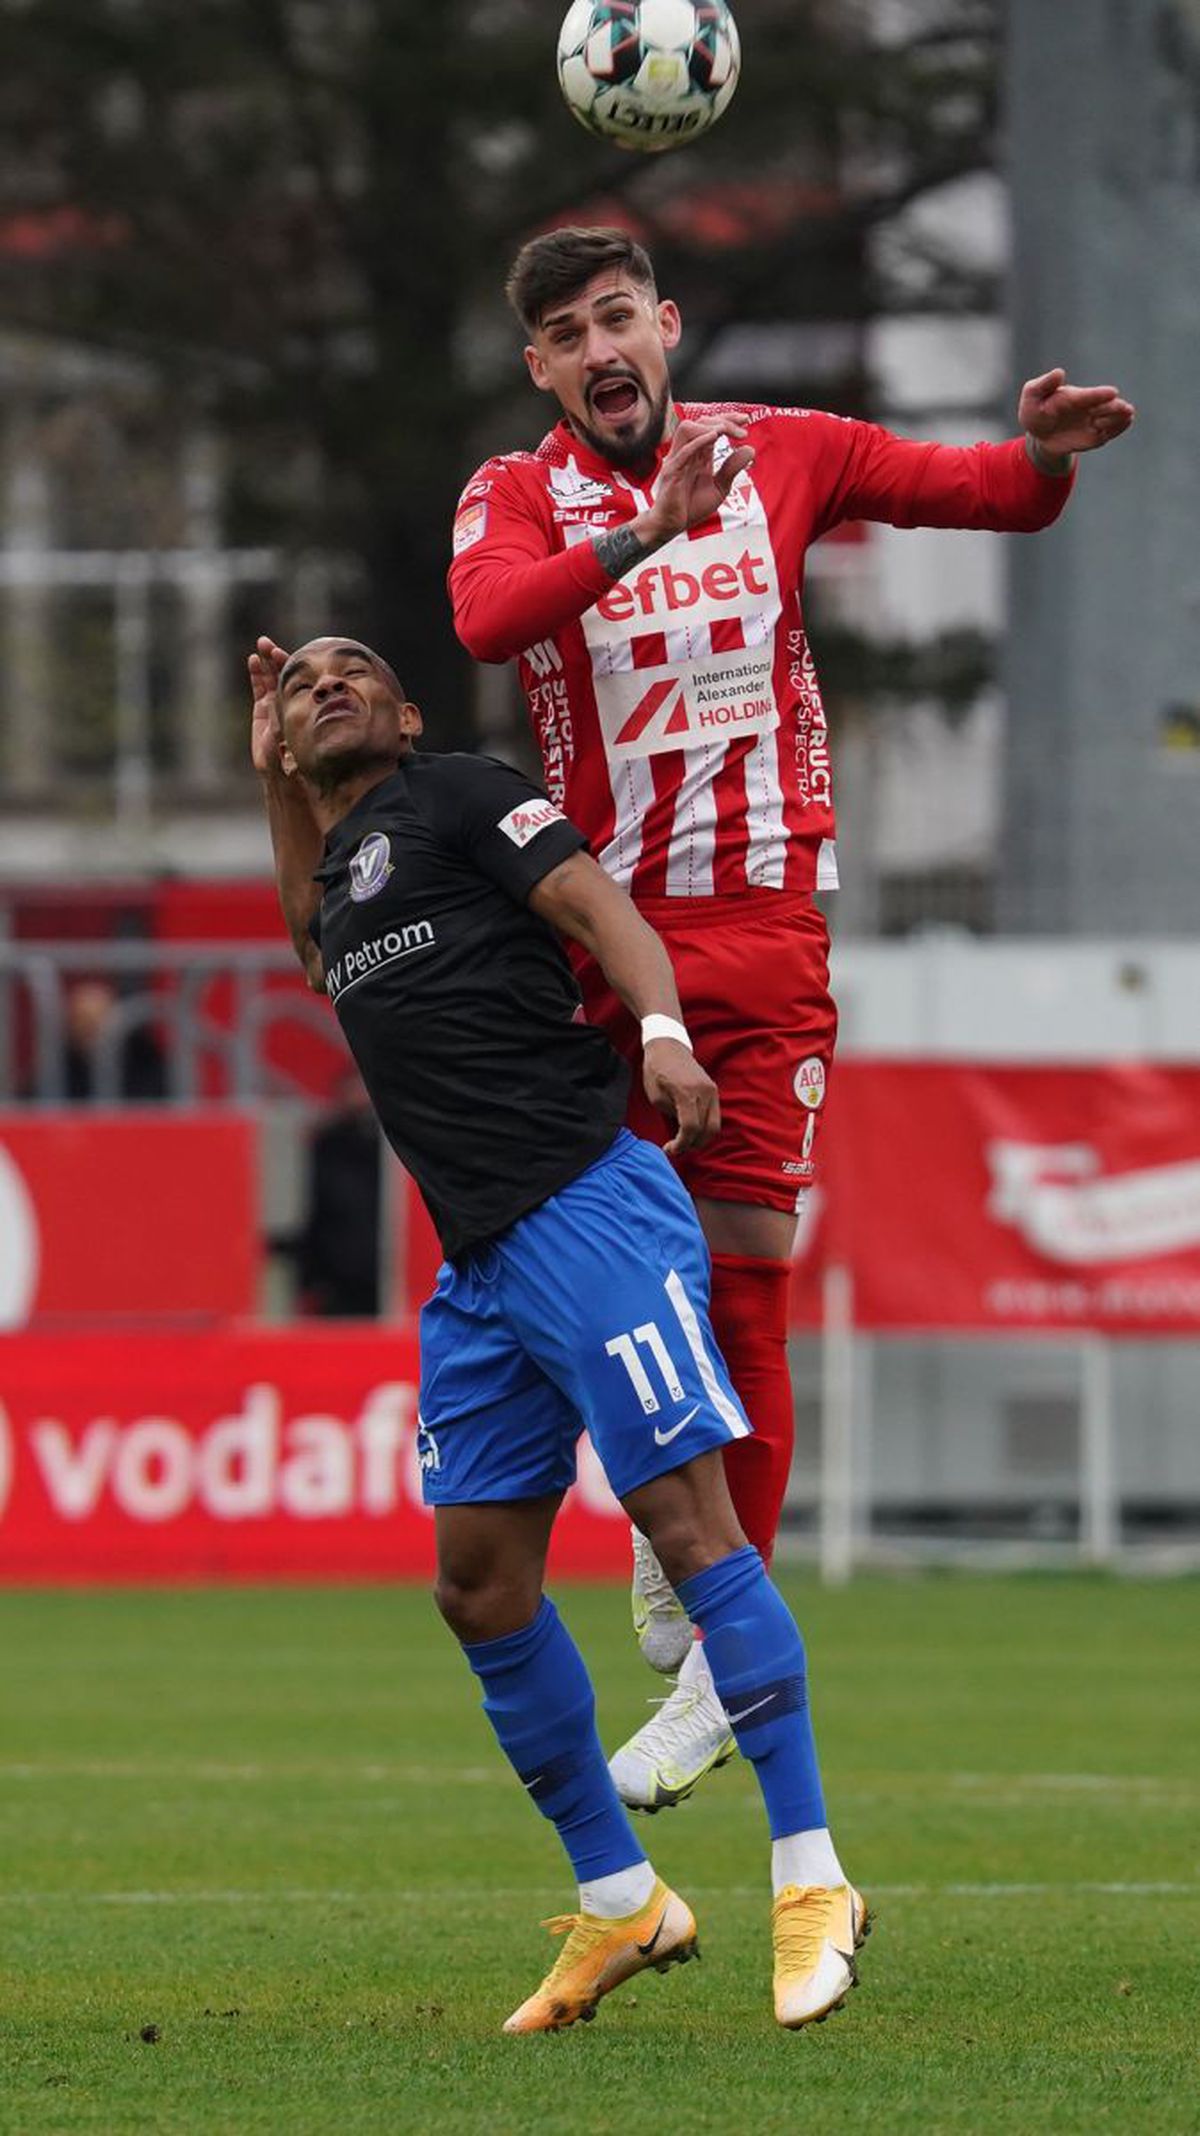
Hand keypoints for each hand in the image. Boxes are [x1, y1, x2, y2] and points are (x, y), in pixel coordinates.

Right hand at [248, 635, 288, 772]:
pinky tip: (252, 659)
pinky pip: (259, 688)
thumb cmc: (295, 760)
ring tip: (261, 644)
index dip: (290, 666)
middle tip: (268, 644)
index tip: (284, 655)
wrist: (283, 774)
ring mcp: (275, 704)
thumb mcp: (291, 739)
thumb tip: (277, 712)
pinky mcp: (262, 710)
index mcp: (301, 705)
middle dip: (275, 658)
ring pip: (270, 677)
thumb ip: (282, 725)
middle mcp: (288, 701)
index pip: (297, 680)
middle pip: (282, 674)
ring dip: (265, 661)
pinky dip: (256, 674)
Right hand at [642, 417, 754, 540]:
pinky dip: (698, 441)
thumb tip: (750, 449)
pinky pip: (683, 452)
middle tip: (742, 427)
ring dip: (708, 425)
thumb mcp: (719, 487)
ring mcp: (677, 460)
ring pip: (687, 428)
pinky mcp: (671, 472)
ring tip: (726, 431)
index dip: (728, 419)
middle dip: (723, 419)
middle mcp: (687, 452)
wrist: (671, 525)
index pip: (711, 425)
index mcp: (698, 453)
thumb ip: (732, 469)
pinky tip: (713, 437)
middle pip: (701, 421)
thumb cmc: (691, 507)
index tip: (745, 420)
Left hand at [642, 1039, 720, 1156]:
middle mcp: (704, 1092)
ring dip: (700, 1138)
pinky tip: (691, 1130)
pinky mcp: (714, 1090)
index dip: (681, 1144)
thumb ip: (671, 1116)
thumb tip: (682, 1133)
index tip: (670, 1149)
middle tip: (676, 1149)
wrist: (668, 1046)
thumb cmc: (656, 1070)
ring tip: (684, 1141)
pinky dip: (705, 1127)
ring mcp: (712, 1090)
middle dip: (692, 1145)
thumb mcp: (656, 1097)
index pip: (690, 1128)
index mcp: (687, 1093)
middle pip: (707, 1130)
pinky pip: (714, 1116)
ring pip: (714, 1126)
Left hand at [1018, 369, 1134, 459]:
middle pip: (1108, 406)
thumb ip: (1044, 384)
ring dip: (1115, 421)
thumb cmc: (1035, 410)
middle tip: (1125, 410)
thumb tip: (1059, 372)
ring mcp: (1094, 421)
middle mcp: (1089, 407)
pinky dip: (1117, 429)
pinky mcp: (1097, 436)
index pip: (1089, 396)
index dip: (1100, 395)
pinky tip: (1123, 424)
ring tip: (1101, 425)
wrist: (1039, 435)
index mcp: (1075, 397)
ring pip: (1113, 419)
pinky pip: (1111, 432)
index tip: (1113, 393)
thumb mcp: (1032, 395)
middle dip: (1115, 408)